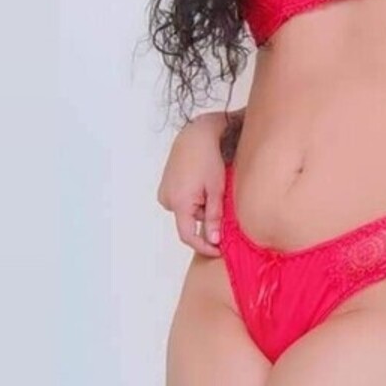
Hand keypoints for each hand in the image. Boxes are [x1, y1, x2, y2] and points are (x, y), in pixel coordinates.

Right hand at [156, 114, 226, 257]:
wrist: (195, 135)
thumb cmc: (209, 158)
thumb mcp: (216, 190)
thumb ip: (214, 217)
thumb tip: (213, 240)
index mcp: (179, 202)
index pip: (188, 236)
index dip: (203, 246)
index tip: (218, 250)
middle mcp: (167, 199)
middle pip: (189, 222)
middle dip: (206, 217)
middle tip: (220, 200)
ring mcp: (164, 192)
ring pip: (186, 212)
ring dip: (200, 207)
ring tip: (210, 186)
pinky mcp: (166, 186)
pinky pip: (181, 202)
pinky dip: (193, 199)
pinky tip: (201, 183)